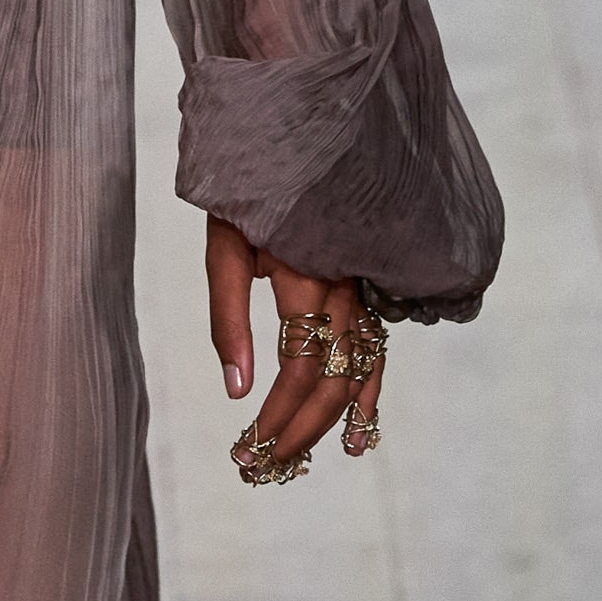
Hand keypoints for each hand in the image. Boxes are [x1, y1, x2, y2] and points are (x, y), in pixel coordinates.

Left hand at [206, 215, 385, 484]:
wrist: (291, 134)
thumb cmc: (248, 189)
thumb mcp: (224, 246)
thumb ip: (228, 317)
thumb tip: (235, 388)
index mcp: (308, 278)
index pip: (299, 369)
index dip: (276, 416)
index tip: (246, 448)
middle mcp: (346, 287)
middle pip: (332, 379)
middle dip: (298, 430)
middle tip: (261, 466)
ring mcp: (363, 288)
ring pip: (358, 369)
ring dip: (330, 420)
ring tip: (302, 459)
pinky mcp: (366, 286)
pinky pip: (376, 347)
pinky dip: (369, 390)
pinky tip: (359, 427)